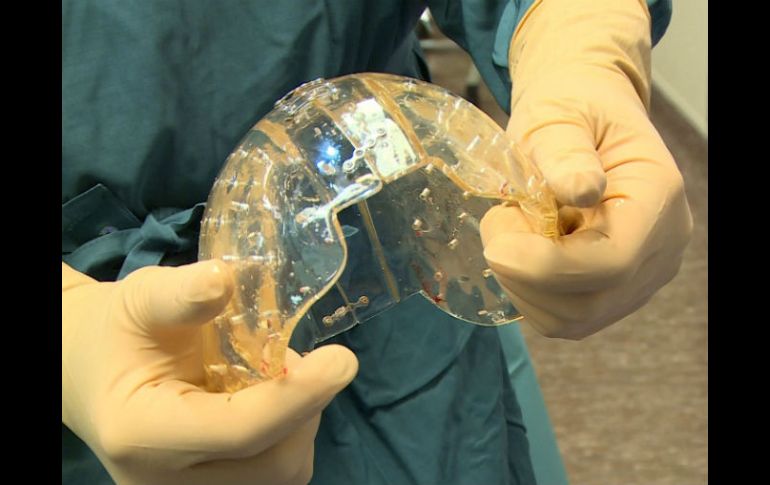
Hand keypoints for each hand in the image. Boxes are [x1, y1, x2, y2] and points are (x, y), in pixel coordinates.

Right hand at [62, 261, 357, 484]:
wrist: (90, 372)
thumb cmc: (117, 331)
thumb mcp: (140, 298)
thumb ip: (180, 293)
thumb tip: (224, 281)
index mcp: (142, 432)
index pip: (238, 431)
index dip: (298, 397)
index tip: (344, 360)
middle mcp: (163, 480)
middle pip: (272, 463)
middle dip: (303, 407)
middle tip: (292, 358)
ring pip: (280, 471)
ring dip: (298, 420)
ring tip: (273, 375)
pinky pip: (269, 471)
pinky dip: (286, 433)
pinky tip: (265, 399)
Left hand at [480, 0, 692, 338]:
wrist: (585, 122)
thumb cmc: (572, 112)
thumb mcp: (559, 115)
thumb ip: (566, 149)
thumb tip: (579, 189)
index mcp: (657, 197)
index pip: (613, 261)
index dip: (547, 266)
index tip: (496, 242)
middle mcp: (660, 249)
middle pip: (589, 302)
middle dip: (524, 274)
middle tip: (499, 220)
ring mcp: (639, 278)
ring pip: (572, 319)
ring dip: (520, 283)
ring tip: (515, 228)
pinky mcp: (611, 293)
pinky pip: (563, 317)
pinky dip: (527, 291)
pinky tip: (525, 248)